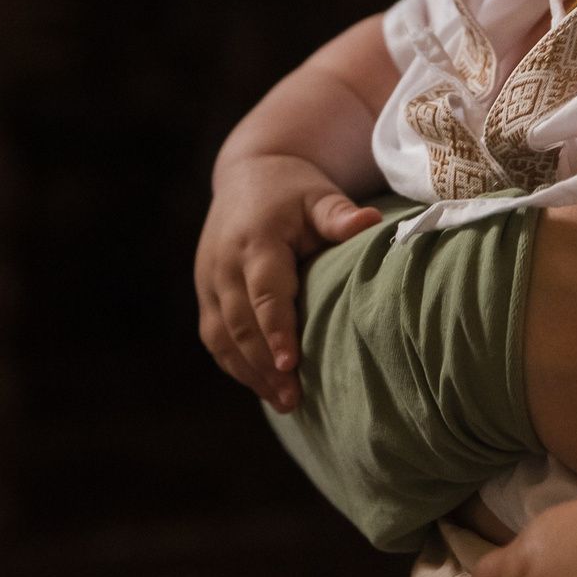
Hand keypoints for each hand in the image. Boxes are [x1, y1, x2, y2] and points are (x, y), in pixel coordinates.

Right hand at [195, 154, 382, 411]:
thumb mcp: (318, 195)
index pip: (263, 292)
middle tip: (293, 399)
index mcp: (254, 239)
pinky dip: (234, 363)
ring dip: (249, 372)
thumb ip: (340, 215)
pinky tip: (261, 386)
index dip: (275, 329)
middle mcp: (223, 262)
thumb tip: (371, 223)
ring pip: (222, 336)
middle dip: (264, 365)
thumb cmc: (293, 190)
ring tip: (283, 403)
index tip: (291, 363)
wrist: (248, 174)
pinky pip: (214, 335)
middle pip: (241, 322)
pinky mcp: (205, 292)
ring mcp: (208, 279)